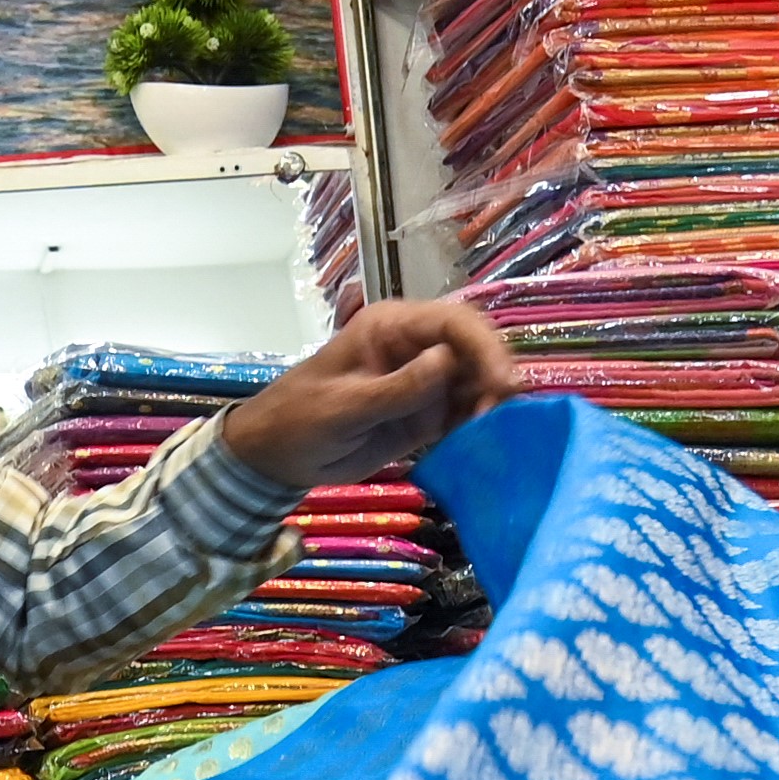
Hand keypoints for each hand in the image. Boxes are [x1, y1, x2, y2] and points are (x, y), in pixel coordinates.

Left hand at [214, 298, 517, 495]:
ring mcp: (424, 382)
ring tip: (496, 432)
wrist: (275, 457)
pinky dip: (480, 426)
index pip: (452, 322)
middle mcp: (416, 348)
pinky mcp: (426, 415)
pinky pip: (464, 414)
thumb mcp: (345, 406)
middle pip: (474, 348)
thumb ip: (397, 388)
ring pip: (476, 381)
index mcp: (391, 328)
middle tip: (503, 412)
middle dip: (495, 374)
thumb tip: (448, 361)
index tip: (501, 381)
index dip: (483, 346)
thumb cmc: (299, 420)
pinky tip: (488, 441)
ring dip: (493, 403)